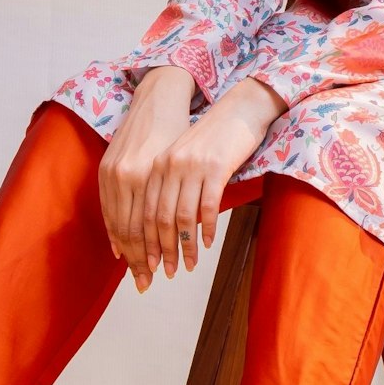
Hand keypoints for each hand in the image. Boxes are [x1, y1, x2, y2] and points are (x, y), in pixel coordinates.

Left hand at [139, 76, 287, 289]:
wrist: (239, 112)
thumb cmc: (212, 140)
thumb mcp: (183, 160)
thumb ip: (171, 187)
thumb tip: (164, 227)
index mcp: (157, 166)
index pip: (144, 212)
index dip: (144, 241)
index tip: (147, 263)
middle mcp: (169, 166)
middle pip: (160, 218)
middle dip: (162, 250)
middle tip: (167, 272)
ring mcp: (192, 166)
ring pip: (183, 217)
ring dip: (186, 246)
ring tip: (190, 264)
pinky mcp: (215, 167)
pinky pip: (208, 206)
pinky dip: (208, 228)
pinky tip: (209, 242)